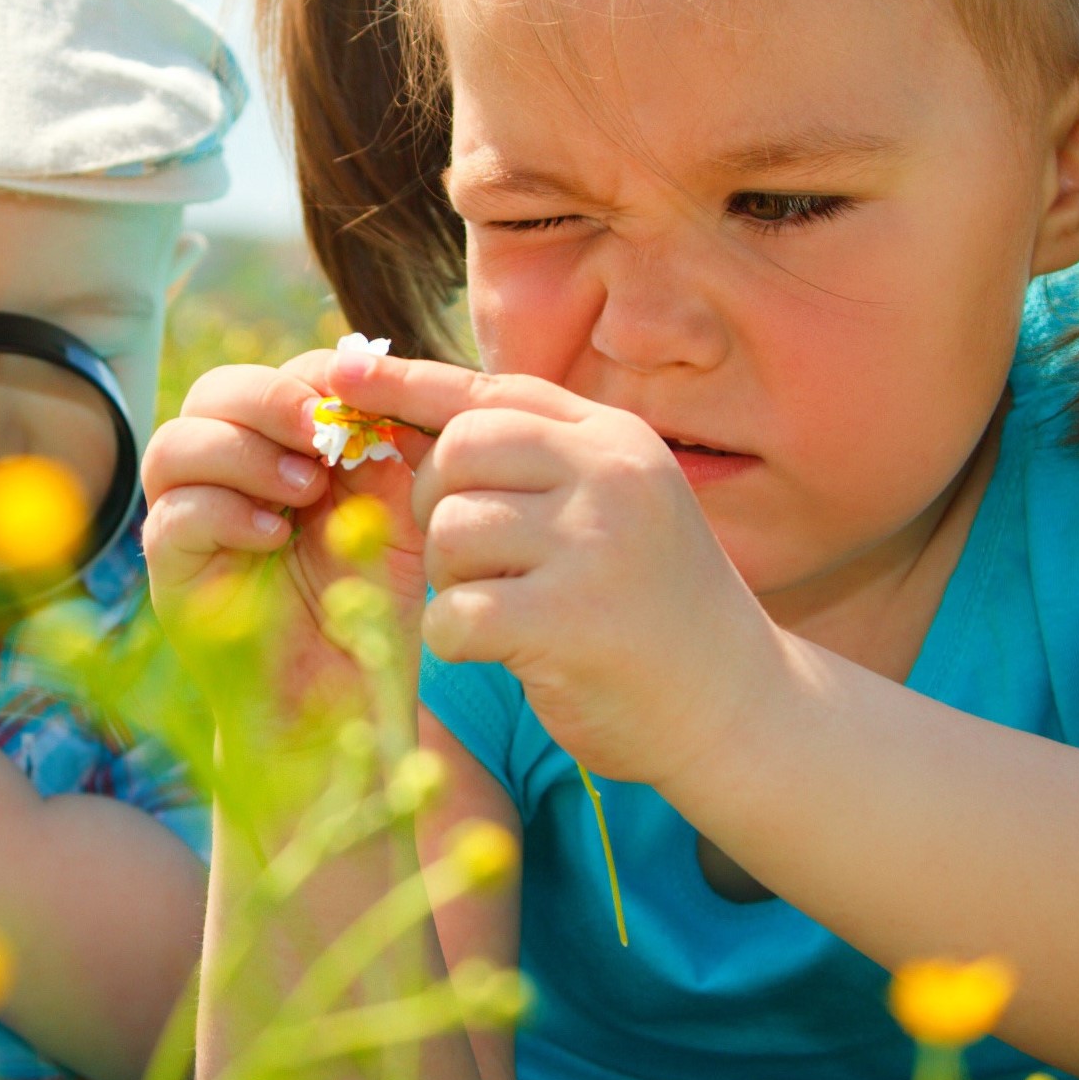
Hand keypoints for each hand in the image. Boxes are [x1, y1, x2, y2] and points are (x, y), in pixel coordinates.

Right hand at [140, 350, 429, 700]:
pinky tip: (275, 539)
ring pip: (174, 444)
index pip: (276, 378)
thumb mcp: (400, 515)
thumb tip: (380, 376)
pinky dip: (225, 513)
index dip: (315, 378)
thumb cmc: (372, 609)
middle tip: (323, 436)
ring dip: (242, 453)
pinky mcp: (172, 574)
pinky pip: (171, 517)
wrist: (344, 704)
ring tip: (304, 493)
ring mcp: (190, 523)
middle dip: (269, 401)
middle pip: (213, 393)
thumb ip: (393, 447)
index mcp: (280, 451)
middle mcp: (226, 478)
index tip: (366, 402)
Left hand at [288, 345, 778, 789]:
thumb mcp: (614, 507)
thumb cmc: (653, 609)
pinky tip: (502, 652)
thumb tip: (409, 415)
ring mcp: (594, 543)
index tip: (339, 371)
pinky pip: (456, 614)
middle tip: (469, 557)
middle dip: (436, 506)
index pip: (490, 393)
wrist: (739, 707)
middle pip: (458, 453)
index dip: (406, 383)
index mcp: (615, 439)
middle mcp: (609, 475)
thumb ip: (536, 461)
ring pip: (451, 534)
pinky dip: (458, 640)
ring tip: (504, 608)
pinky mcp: (570, 620)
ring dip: (453, 581)